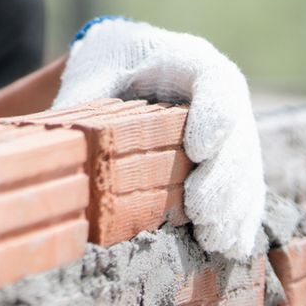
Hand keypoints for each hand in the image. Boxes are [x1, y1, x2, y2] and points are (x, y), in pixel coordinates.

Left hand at [56, 17, 264, 259]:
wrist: (125, 60)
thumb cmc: (106, 64)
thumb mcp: (91, 75)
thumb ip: (82, 105)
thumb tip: (60, 151)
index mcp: (189, 60)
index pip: (216, 83)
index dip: (213, 117)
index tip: (197, 150)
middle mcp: (221, 93)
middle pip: (238, 134)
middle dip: (222, 178)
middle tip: (201, 214)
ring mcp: (231, 125)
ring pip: (246, 166)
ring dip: (234, 205)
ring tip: (215, 240)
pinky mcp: (231, 156)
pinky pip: (244, 186)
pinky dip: (239, 216)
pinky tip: (229, 245)